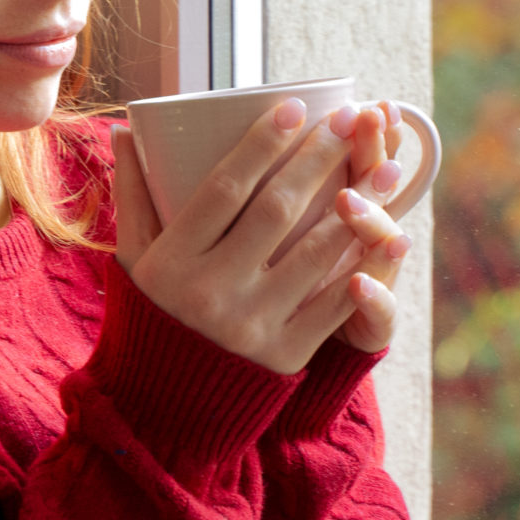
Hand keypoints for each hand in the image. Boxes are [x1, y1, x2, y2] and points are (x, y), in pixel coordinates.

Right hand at [112, 101, 410, 373]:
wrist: (164, 412)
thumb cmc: (151, 318)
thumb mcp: (133, 260)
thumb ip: (133, 196)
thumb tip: (128, 130)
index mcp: (173, 260)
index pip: (224, 188)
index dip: (262, 144)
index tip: (296, 107)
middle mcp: (212, 289)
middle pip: (276, 211)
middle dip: (319, 160)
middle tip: (352, 121)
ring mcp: (251, 323)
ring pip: (313, 254)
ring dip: (357, 207)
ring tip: (387, 170)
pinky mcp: (284, 354)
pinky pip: (333, 305)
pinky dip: (364, 269)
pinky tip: (391, 238)